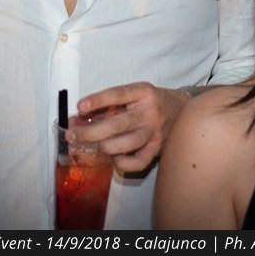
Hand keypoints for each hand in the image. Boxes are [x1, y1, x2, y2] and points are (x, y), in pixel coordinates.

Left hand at [70, 82, 187, 172]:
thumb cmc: (150, 101)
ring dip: (105, 146)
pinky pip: (138, 161)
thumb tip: (77, 118)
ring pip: (127, 144)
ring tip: (96, 145)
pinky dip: (123, 163)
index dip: (98, 100)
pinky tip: (115, 158)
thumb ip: (108, 105)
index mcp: (143, 92)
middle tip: (72, 135)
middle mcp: (150, 112)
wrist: (182, 109)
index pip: (118, 95)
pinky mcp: (158, 149)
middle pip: (118, 124)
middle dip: (91, 132)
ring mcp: (155, 132)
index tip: (79, 107)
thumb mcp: (133, 94)